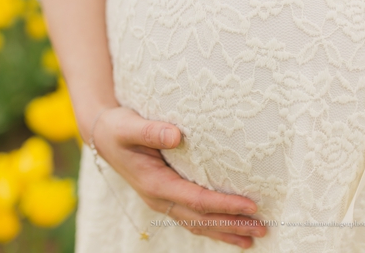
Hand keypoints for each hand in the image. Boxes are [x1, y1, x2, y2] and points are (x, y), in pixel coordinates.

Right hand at [90, 106, 265, 247]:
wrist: (102, 135)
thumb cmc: (117, 128)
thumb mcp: (128, 125)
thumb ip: (151, 131)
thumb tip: (177, 135)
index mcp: (154, 184)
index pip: (197, 200)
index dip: (224, 204)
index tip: (250, 205)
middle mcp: (160, 198)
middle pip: (201, 219)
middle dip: (232, 225)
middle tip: (263, 229)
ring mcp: (163, 200)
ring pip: (198, 224)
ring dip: (226, 231)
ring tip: (253, 238)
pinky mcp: (166, 196)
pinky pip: (192, 218)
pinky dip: (213, 226)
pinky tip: (229, 229)